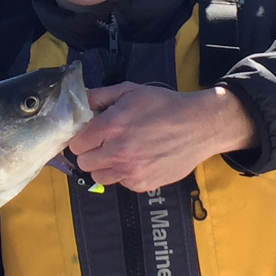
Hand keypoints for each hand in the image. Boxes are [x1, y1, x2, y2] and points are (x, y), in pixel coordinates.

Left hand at [69, 83, 256, 191]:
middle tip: (104, 142)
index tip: (89, 134)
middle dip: (90, 151)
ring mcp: (130, 171)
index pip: (76, 143)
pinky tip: (137, 160)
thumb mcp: (129, 91)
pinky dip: (123, 173)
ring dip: (104, 165)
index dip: (81, 137)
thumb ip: (99, 96)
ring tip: (119, 153)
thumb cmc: (163, 105)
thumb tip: (78, 103)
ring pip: (98, 176)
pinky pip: (120, 183)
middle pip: (84, 162)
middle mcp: (118, 152)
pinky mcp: (143, 184)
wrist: (199, 126)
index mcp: (111, 126)